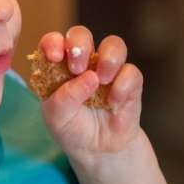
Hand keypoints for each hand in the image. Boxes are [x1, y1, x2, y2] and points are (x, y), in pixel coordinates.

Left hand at [39, 26, 142, 158]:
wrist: (96, 149)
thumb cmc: (71, 128)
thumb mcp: (57, 118)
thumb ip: (64, 98)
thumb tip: (88, 77)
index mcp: (58, 66)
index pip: (53, 42)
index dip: (53, 42)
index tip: (55, 56)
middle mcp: (82, 62)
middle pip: (81, 34)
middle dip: (79, 45)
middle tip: (77, 67)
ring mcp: (106, 69)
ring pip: (113, 44)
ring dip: (108, 59)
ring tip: (101, 81)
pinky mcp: (129, 82)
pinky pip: (131, 72)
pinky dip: (122, 86)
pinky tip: (113, 104)